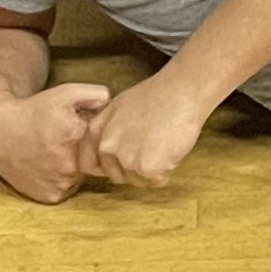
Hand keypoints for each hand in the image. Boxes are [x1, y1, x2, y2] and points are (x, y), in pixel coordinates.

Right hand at [0, 81, 110, 203]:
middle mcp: (70, 164)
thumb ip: (94, 94)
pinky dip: (59, 180)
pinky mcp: (50, 196)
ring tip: (54, 153)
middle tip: (65, 142)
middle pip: (93, 162)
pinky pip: (64, 189)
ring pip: (79, 177)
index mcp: (77, 136)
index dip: (94, 137)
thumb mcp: (64, 93)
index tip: (81, 131)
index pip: (103, 142)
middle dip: (85, 153)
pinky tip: (46, 166)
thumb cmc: (33, 110)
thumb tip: (111, 104)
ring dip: (72, 167)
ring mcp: (60, 183)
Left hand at [82, 72, 213, 189]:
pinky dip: (167, 169)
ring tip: (163, 142)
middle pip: (117, 176)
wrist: (182, 90)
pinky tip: (171, 147)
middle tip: (152, 144)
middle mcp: (107, 147)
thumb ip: (105, 130)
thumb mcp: (118, 107)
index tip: (122, 158)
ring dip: (152, 169)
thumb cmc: (156, 95)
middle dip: (134, 167)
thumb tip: (103, 150)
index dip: (107, 165)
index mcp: (97, 131)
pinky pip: (157, 181)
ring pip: (138, 181)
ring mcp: (127, 159)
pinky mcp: (148, 168)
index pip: (88, 164)